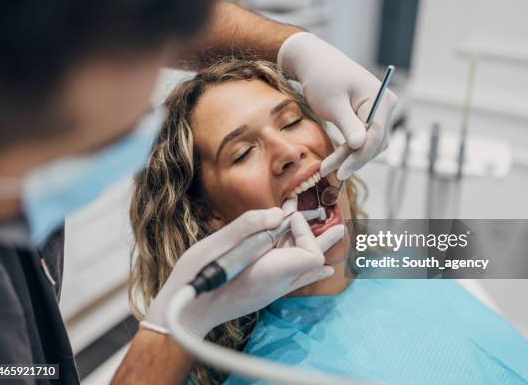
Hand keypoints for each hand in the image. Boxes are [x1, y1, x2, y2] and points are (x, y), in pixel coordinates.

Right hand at [141, 206, 344, 338]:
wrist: (187, 314)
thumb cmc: (197, 278)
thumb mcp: (217, 243)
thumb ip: (249, 225)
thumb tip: (277, 213)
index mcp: (272, 272)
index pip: (311, 253)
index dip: (303, 230)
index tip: (284, 216)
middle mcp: (277, 283)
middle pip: (313, 260)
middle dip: (323, 237)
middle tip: (340, 225)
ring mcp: (271, 290)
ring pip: (303, 266)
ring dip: (313, 246)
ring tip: (334, 233)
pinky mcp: (263, 292)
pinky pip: (295, 280)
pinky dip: (309, 269)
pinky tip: (323, 269)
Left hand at [278, 32, 397, 179]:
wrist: (314, 61)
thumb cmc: (322, 78)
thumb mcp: (333, 103)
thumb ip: (348, 125)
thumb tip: (361, 146)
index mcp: (381, 99)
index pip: (375, 136)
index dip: (359, 157)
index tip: (340, 171)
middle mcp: (385, 105)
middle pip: (375, 142)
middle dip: (353, 159)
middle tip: (329, 172)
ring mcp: (379, 111)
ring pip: (370, 143)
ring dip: (351, 157)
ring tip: (328, 167)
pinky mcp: (368, 116)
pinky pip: (364, 138)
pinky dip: (351, 149)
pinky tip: (336, 159)